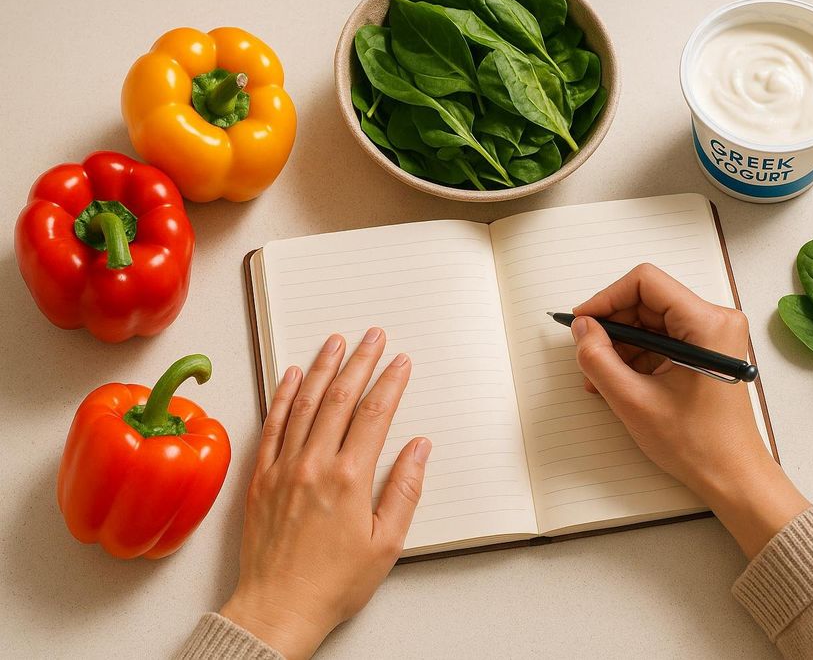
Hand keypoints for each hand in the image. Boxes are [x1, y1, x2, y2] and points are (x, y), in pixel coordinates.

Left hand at [220, 329, 431, 658]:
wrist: (278, 608)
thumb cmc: (332, 583)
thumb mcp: (386, 543)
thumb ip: (404, 490)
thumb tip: (419, 449)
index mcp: (349, 479)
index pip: (374, 414)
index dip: (390, 382)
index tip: (400, 362)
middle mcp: (314, 466)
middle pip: (340, 399)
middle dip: (360, 362)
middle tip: (372, 337)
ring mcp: (284, 469)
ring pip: (305, 404)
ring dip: (323, 368)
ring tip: (335, 343)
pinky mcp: (261, 478)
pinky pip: (272, 426)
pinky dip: (282, 397)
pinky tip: (292, 377)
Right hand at [571, 264, 807, 557]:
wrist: (732, 476)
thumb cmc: (698, 445)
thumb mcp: (633, 401)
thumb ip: (598, 359)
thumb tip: (582, 328)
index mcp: (707, 324)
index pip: (645, 283)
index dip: (607, 298)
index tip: (583, 321)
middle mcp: (715, 321)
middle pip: (648, 300)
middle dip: (613, 325)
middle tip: (586, 351)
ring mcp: (713, 335)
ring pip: (652, 320)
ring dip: (622, 343)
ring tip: (600, 376)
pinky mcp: (707, 350)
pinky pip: (663, 338)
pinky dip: (637, 355)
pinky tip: (619, 380)